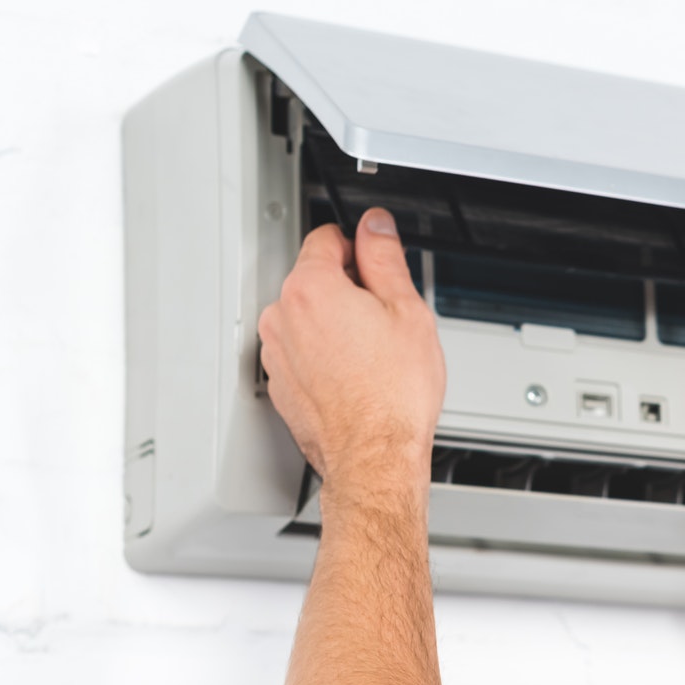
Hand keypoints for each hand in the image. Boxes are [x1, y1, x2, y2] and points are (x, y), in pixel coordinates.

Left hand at [258, 209, 445, 496]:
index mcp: (311, 287)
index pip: (327, 238)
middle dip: (348, 290)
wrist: (374, 456)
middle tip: (386, 320)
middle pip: (315, 279)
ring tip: (373, 355)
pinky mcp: (280, 383)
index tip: (377, 263)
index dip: (360, 248)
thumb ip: (385, 258)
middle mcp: (283, 316)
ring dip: (335, 325)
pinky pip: (302, 354)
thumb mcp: (407, 311)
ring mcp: (277, 352)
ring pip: (308, 318)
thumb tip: (375, 227)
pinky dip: (324, 357)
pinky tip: (356, 377)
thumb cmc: (393, 395)